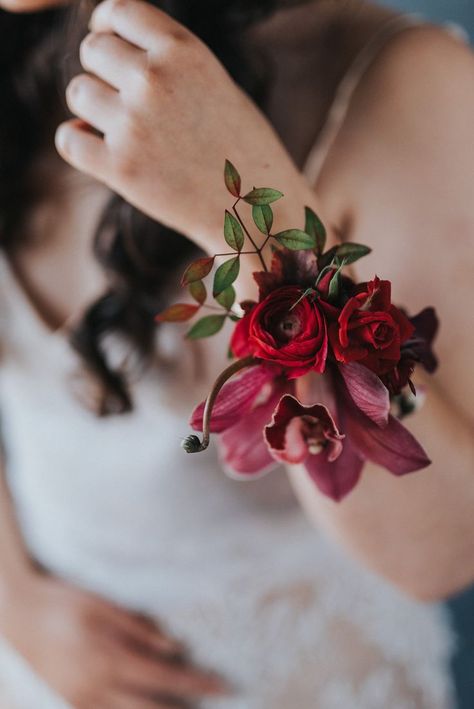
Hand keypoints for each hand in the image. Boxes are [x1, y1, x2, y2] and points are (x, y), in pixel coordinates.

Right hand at [0, 570, 226, 707]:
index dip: (197, 684)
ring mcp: (81, 700)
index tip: (225, 686)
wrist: (18, 614)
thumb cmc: (63, 602)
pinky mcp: (69, 704)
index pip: (165, 679)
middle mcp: (97, 687)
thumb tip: (176, 649)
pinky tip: (145, 706)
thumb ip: (140, 629)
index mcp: (109, 659)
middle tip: (214, 703)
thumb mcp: (103, 605)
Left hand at [55, 0, 312, 252]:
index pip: (118, 11)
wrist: (257, 213)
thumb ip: (169, 63)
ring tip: (123, 131)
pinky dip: (79, 143)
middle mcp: (155, 80)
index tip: (109, 42)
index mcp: (184, 51)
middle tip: (123, 99)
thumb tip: (107, 49)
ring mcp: (134, 124)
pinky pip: (69, 139)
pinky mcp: (120, 168)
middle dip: (102, 71)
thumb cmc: (242, 151)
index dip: (106, 25)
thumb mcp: (216, 85)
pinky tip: (102, 152)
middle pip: (92, 50)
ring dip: (92, 109)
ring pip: (77, 93)